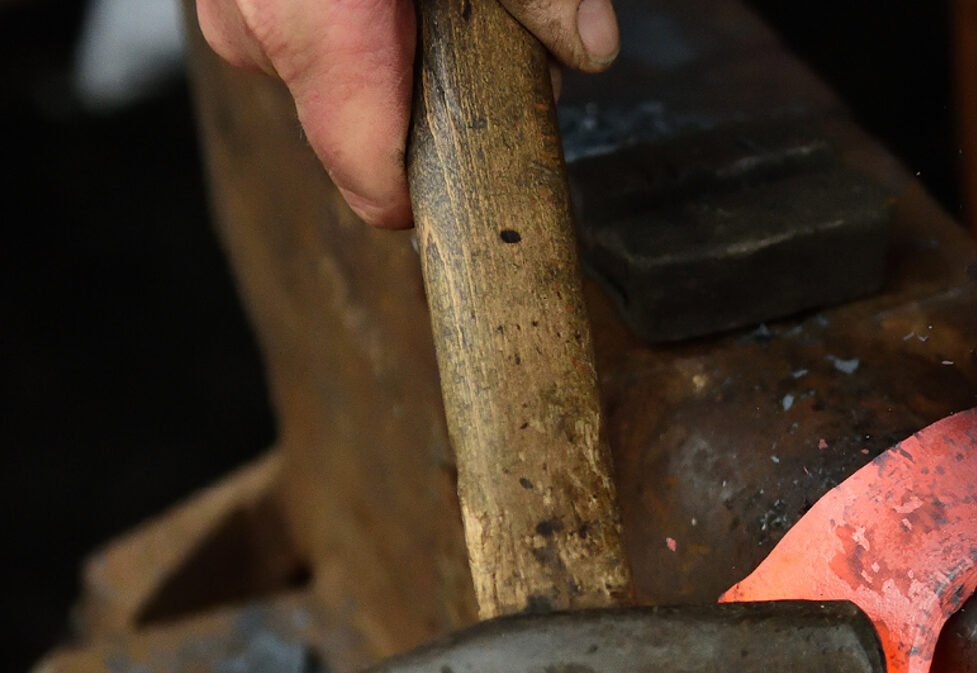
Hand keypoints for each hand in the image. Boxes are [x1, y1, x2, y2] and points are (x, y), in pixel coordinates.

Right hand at [195, 0, 620, 227]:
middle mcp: (259, 24)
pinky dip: (347, 16)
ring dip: (387, 51)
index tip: (476, 187)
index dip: (427, 193)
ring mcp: (229, 6)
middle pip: (356, 126)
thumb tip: (589, 49)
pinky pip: (291, 33)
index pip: (368, 171)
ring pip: (323, 79)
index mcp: (319, 19)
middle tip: (477, 32)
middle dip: (426, 96)